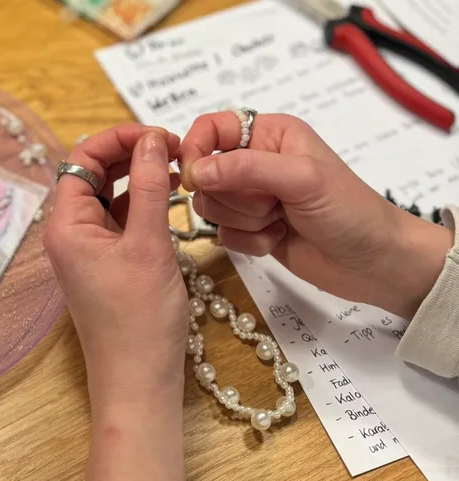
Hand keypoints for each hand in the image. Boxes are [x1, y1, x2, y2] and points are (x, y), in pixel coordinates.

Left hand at [44, 124, 186, 480]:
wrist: (137, 379)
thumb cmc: (139, 319)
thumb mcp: (149, 245)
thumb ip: (150, 186)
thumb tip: (152, 139)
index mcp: (66, 225)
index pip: (82, 159)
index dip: (119, 138)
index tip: (160, 136)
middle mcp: (70, 233)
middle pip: (94, 173)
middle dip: (132, 154)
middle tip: (176, 151)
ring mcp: (87, 249)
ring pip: (110, 195)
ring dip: (140, 177)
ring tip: (179, 171)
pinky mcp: (107, 263)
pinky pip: (121, 220)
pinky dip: (144, 204)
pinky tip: (171, 199)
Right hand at [178, 112, 452, 318]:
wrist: (376, 263)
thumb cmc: (348, 210)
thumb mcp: (301, 179)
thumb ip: (246, 169)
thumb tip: (194, 172)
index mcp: (269, 134)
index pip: (211, 128)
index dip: (196, 150)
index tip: (195, 179)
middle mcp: (257, 162)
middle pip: (206, 174)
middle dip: (234, 196)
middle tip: (272, 204)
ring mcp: (253, 198)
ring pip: (211, 207)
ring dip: (243, 220)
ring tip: (279, 221)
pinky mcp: (252, 230)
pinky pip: (223, 234)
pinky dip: (248, 242)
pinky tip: (278, 239)